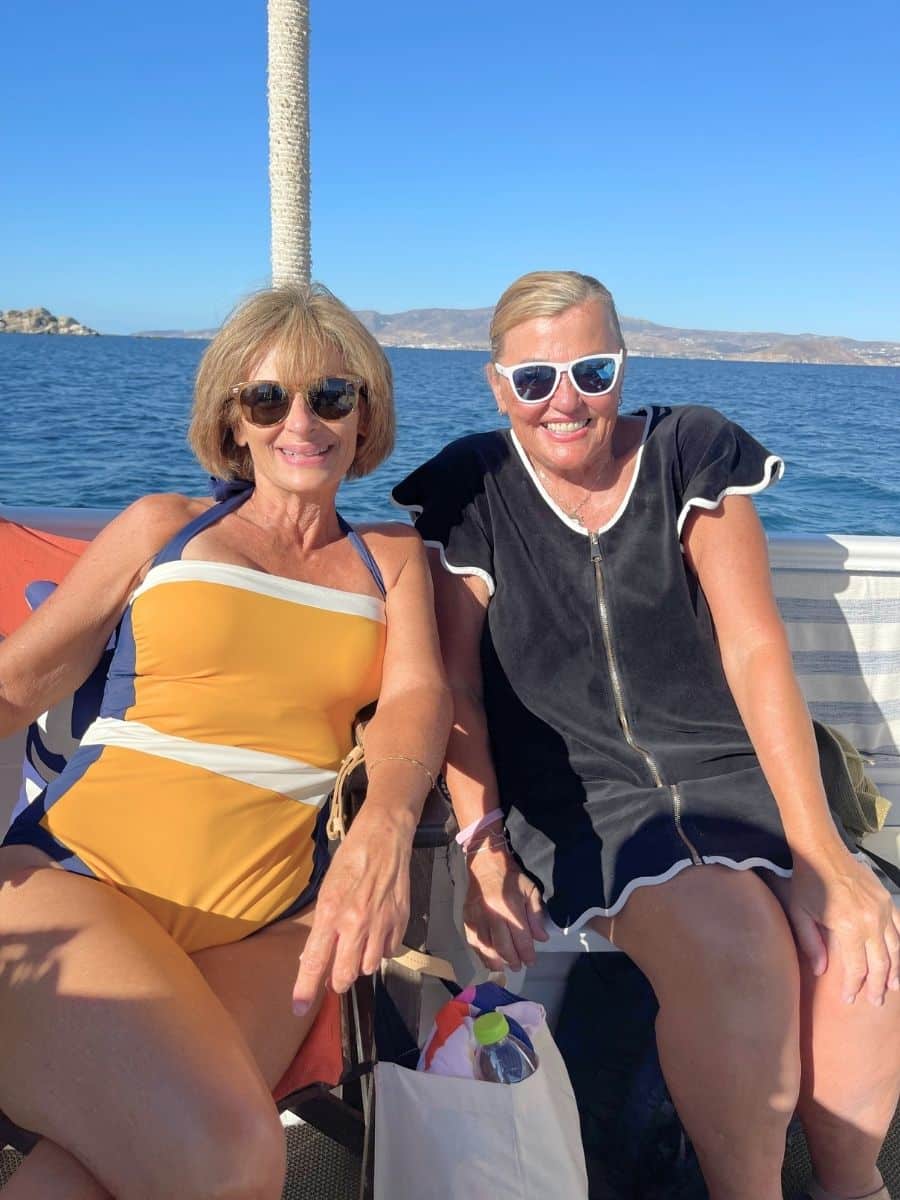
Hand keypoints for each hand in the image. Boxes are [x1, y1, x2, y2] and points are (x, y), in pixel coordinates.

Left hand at [292, 806, 412, 1014]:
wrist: (385, 839)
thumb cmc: (350, 860)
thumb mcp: (327, 891)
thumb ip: (322, 926)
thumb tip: (315, 957)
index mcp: (331, 913)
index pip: (314, 961)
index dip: (305, 989)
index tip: (297, 1008)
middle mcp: (356, 924)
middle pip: (344, 976)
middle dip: (337, 980)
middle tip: (335, 971)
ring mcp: (381, 925)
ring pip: (368, 968)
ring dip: (360, 963)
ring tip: (357, 944)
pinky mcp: (400, 923)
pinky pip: (388, 953)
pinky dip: (380, 949)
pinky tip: (377, 933)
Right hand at [463, 843, 548, 971]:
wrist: (485, 864)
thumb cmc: (511, 877)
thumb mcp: (530, 891)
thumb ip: (536, 915)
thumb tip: (541, 938)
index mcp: (510, 906)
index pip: (520, 938)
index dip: (527, 954)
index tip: (531, 961)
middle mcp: (492, 914)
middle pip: (503, 947)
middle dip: (513, 960)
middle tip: (519, 966)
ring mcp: (477, 917)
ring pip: (486, 948)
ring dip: (496, 961)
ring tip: (504, 967)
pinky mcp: (467, 918)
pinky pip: (473, 942)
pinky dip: (481, 954)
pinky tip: (489, 959)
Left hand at [787, 844, 899, 1005]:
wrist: (822, 851)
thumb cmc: (807, 883)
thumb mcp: (800, 914)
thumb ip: (811, 944)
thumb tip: (820, 971)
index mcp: (849, 927)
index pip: (857, 967)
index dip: (854, 987)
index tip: (850, 999)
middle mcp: (871, 921)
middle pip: (880, 963)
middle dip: (878, 986)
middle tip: (875, 1002)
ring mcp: (883, 910)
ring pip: (895, 949)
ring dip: (895, 971)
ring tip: (892, 987)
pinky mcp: (887, 900)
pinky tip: (898, 958)